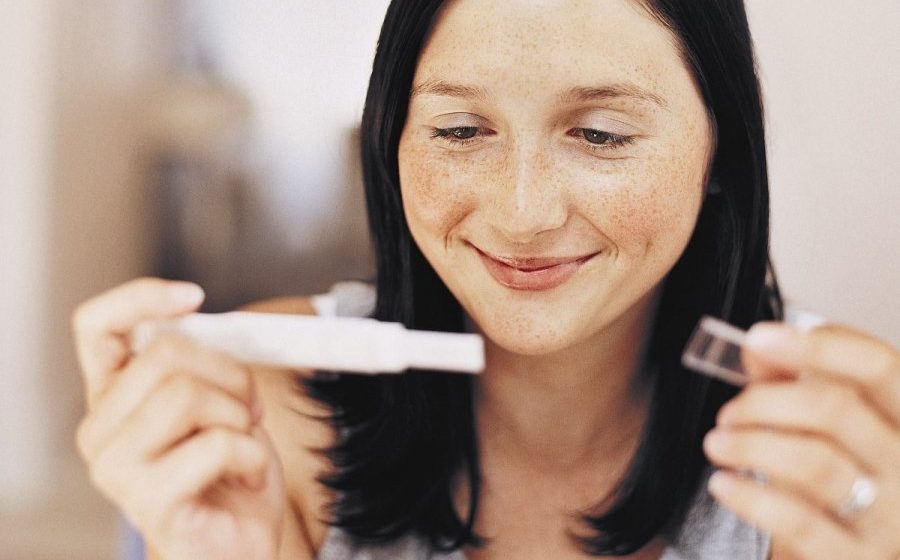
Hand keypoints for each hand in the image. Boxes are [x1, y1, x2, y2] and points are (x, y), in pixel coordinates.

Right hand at [73, 278, 284, 559]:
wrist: (238, 543)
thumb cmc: (229, 473)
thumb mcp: (218, 402)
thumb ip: (200, 363)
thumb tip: (204, 319)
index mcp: (113, 397)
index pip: (96, 326)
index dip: (141, 297)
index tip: (193, 297)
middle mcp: (100, 430)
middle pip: (164, 353)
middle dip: (230, 374)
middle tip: (248, 409)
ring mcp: (117, 469)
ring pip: (187, 394)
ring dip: (241, 416)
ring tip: (244, 445)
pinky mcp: (149, 503)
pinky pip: (218, 445)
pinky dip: (254, 457)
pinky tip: (246, 477)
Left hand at [702, 321, 899, 559]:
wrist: (854, 551)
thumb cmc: (844, 481)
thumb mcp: (832, 429)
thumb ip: (797, 381)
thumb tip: (759, 348)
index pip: (878, 367)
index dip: (817, 347)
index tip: (758, 338)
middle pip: (836, 410)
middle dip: (765, 402)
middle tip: (729, 413)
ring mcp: (894, 519)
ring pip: (815, 463)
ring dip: (750, 445)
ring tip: (718, 443)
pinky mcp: (860, 559)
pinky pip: (800, 523)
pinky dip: (751, 497)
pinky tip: (723, 483)